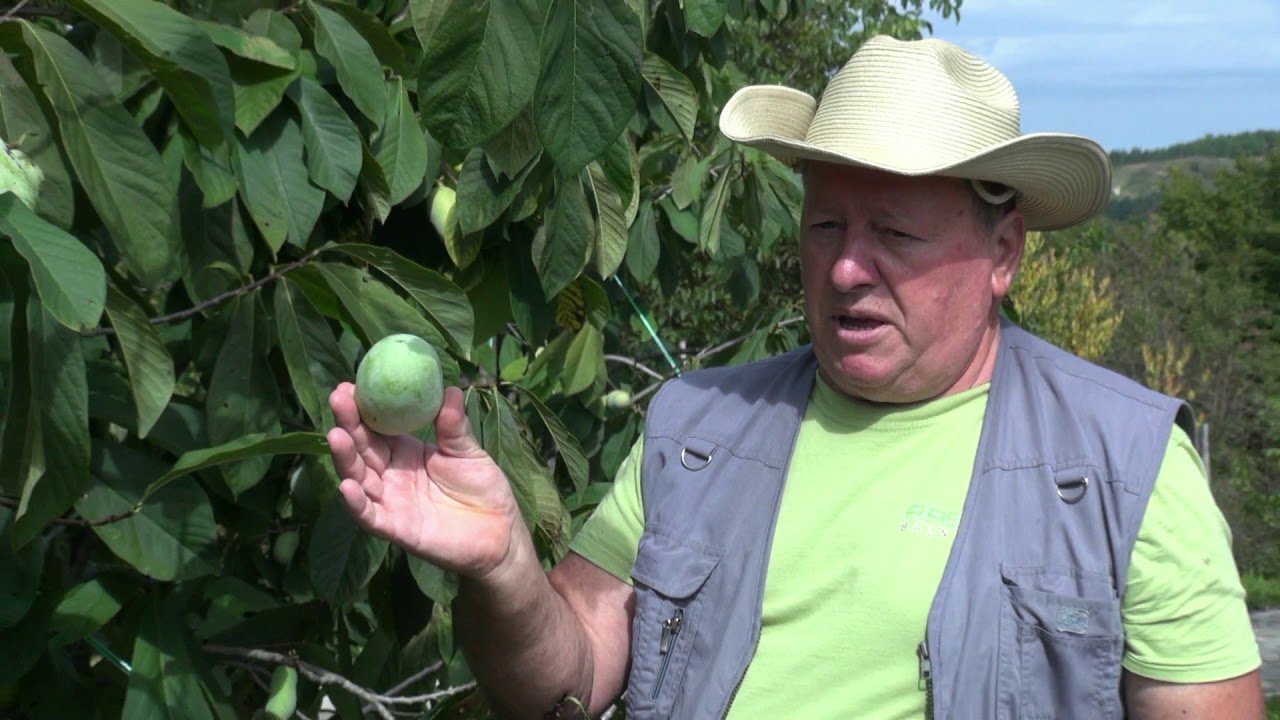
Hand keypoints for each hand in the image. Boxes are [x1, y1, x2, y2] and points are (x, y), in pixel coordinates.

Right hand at [327, 384, 521, 580]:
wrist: (501, 533)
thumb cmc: (484, 490)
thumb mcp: (468, 452)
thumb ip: (454, 426)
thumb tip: (449, 389)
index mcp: (406, 452)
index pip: (377, 428)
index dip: (362, 408)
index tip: (349, 384)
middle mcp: (392, 475)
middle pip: (362, 449)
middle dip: (348, 423)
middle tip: (337, 397)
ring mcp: (392, 502)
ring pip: (360, 479)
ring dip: (345, 458)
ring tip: (336, 434)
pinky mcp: (397, 529)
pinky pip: (371, 517)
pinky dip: (356, 504)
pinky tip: (346, 486)